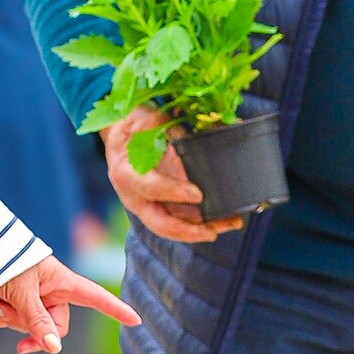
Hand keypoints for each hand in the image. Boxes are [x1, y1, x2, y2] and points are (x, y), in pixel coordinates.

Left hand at [0, 258, 140, 353]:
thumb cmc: (4, 264)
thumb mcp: (23, 293)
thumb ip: (38, 321)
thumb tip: (55, 349)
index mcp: (63, 282)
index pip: (96, 298)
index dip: (116, 309)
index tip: (136, 320)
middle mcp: (53, 292)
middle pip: (57, 325)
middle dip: (31, 326)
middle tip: (5, 314)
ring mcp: (38, 299)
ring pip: (34, 327)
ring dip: (12, 320)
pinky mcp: (21, 304)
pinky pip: (19, 323)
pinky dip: (4, 318)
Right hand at [101, 106, 243, 242]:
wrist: (121, 137)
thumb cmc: (134, 127)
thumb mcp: (149, 122)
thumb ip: (170, 132)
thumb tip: (203, 133)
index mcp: (126, 174)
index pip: (150, 188)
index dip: (173, 192)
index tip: (198, 194)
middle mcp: (135, 197)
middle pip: (160, 224)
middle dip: (188, 231)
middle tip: (212, 231)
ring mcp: (147, 206)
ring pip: (175, 227)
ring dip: (203, 229)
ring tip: (232, 222)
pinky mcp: (161, 208)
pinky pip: (182, 221)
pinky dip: (202, 223)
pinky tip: (225, 220)